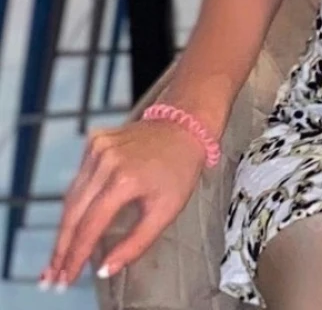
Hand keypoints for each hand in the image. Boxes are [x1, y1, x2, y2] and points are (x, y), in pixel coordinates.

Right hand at [41, 119, 206, 289]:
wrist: (185, 125)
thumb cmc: (179, 170)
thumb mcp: (166, 212)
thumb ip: (135, 244)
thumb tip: (104, 270)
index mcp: (124, 178)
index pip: (90, 225)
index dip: (75, 256)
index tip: (66, 279)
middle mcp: (106, 160)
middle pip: (73, 213)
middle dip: (61, 248)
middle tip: (53, 276)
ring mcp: (98, 147)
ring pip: (71, 197)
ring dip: (64, 229)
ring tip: (58, 257)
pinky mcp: (95, 141)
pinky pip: (79, 179)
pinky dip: (74, 203)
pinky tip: (72, 223)